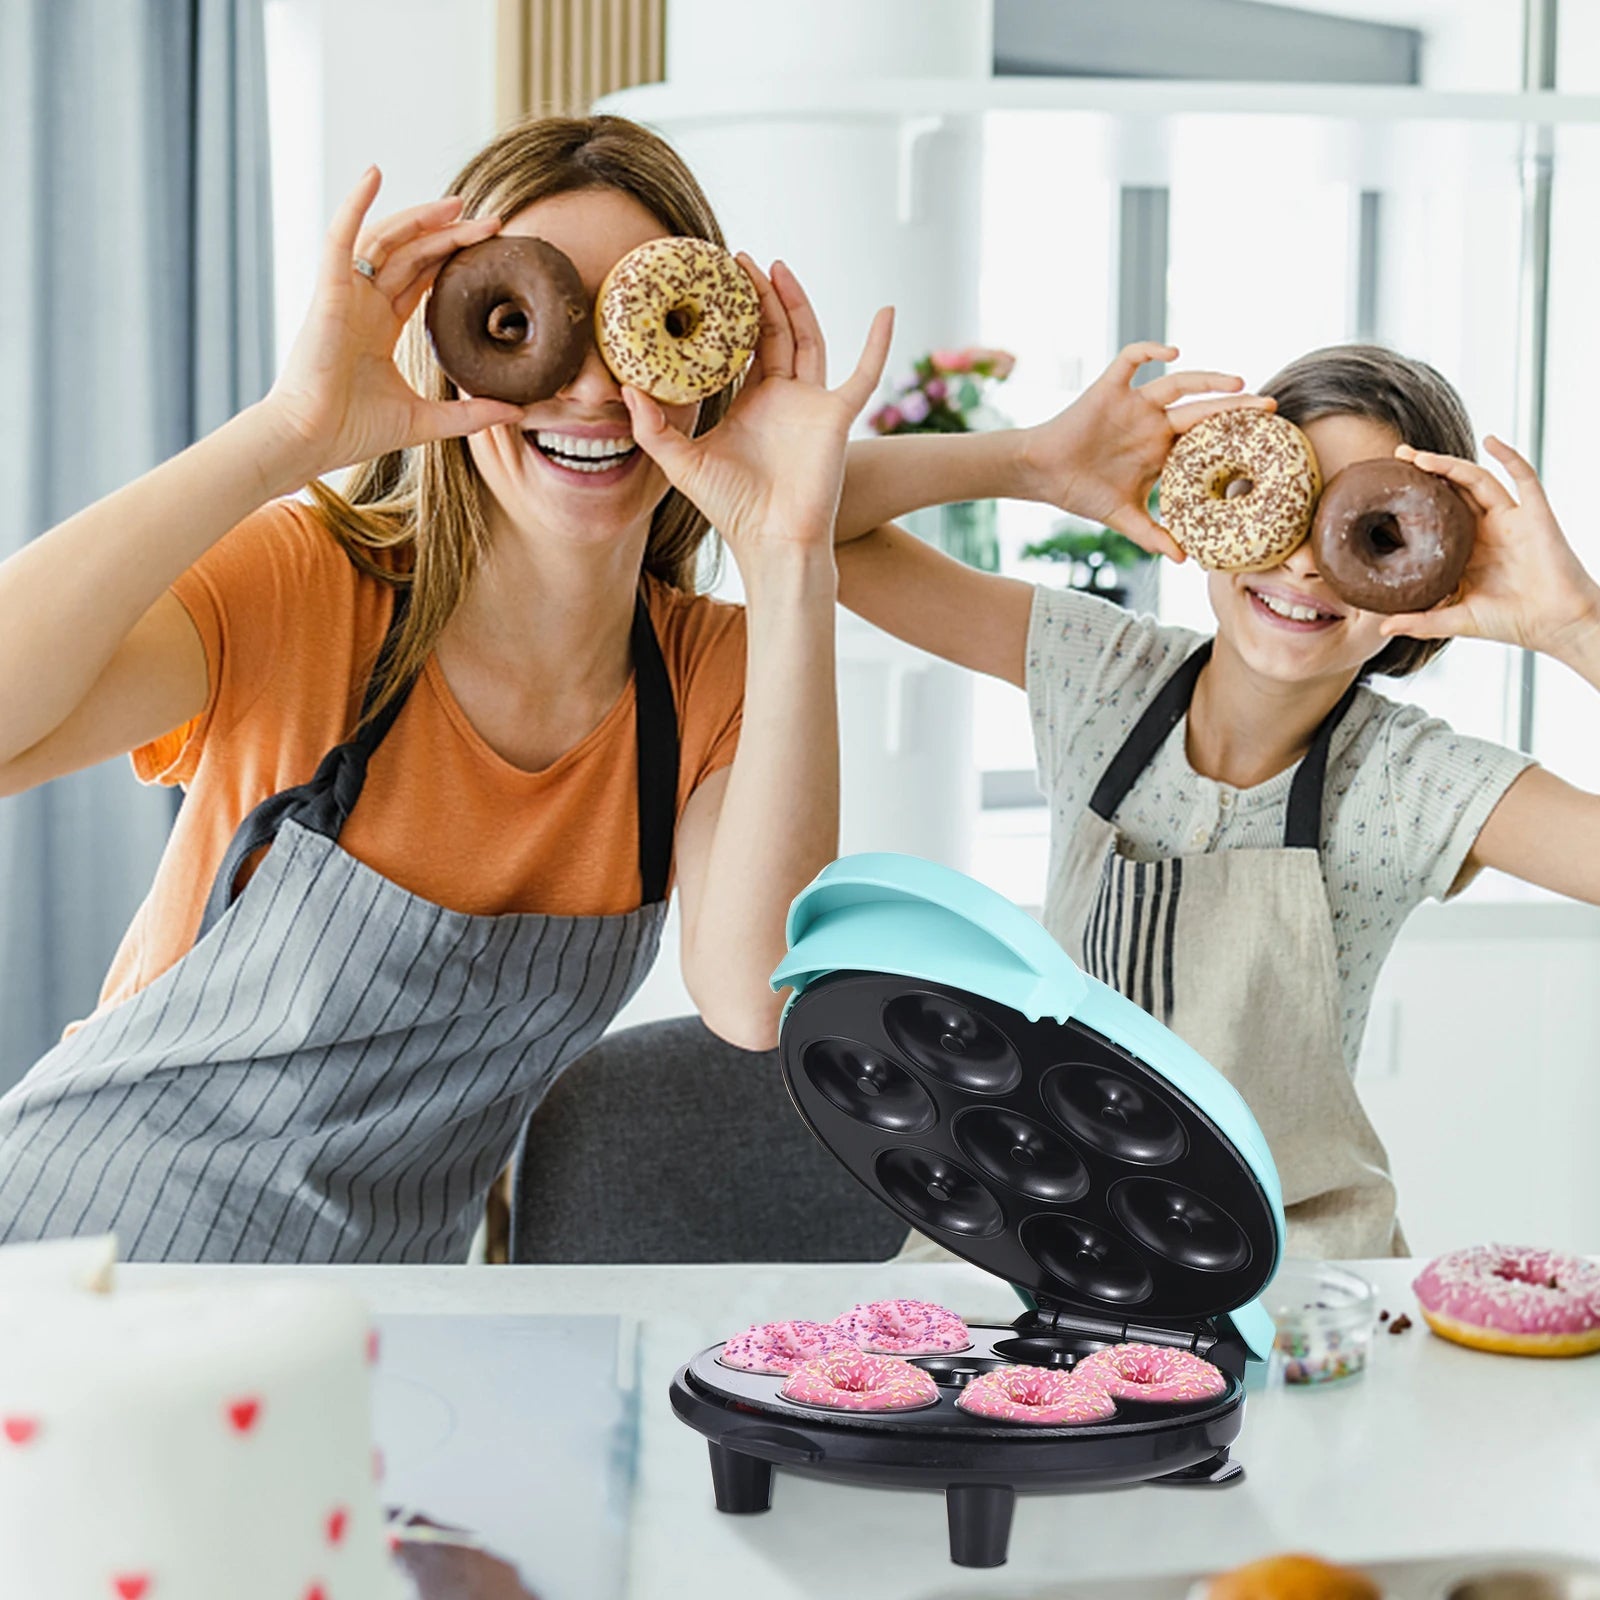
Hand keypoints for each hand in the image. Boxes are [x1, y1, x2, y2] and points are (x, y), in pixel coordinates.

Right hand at [260, 168, 523, 478]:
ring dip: (419, 218)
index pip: (422, 280)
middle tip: (488, 220)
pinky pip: (341, 238)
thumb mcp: (426, 420)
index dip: (452, 260)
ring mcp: (345, 295)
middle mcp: (363, 305)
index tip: (488, 249)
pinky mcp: (328, 292)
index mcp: (380, 328)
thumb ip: (471, 414)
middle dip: (449, 235)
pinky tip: (373, 175)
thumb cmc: (354, 431)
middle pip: (411, 255)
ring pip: (385, 241)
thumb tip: (518, 411)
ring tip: (457, 204)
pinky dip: (355, 204)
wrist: (311, 439)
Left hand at [621, 258, 893, 572]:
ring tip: (775, 267)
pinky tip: (887, 311)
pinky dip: (879, 344)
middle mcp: (784, 398)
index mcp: (751, 404)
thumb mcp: (682, 463)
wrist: (771, 541)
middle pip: (774, 331)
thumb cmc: (732, 509)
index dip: (730, 316)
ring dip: (796, 302)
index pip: (742, 347)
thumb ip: (653, 429)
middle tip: (738, 260)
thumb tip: (627, 389)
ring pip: (808, 338)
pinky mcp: (836, 416)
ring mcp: (812, 404)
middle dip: (759, 295)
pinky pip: (864, 374)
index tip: (712, 281)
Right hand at [1014, 341, 1275, 560]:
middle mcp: (1153, 423)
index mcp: (1160, 450)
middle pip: (1203, 408)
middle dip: (1236, 405)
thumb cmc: (1080, 493)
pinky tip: (1174, 353)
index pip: (1205, 439)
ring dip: (1207, 379)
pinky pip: (1131, 361)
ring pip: (1177, 383)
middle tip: (1269, 407)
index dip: (1234, 437)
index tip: (1265, 441)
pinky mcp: (1108, 390)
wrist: (1041, 474)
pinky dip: (1151, 352)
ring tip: (1237, 381)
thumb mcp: (1123, 517)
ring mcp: (1133, 405)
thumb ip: (1154, 535)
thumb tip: (1185, 561)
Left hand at [1380, 437, 1599, 660]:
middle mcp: (1485, 530)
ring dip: (1451, 464)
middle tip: (1397, 456)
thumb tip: (1383, 628)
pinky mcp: (1535, 514)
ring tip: (1420, 456)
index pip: (1435, 515)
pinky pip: (1524, 478)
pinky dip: (1509, 456)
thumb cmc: (1512, 622)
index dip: (1414, 500)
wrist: (1556, 624)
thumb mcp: (1457, 620)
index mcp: (1465, 549)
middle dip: (1426, 471)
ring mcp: (1510, 519)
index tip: (1385, 489)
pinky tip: (1491, 441)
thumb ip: (1421, 622)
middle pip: (1452, 490)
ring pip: (1477, 480)